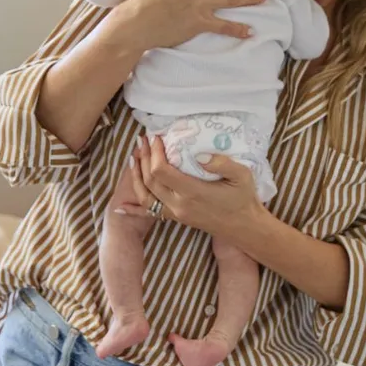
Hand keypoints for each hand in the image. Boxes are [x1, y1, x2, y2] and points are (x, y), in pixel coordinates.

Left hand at [119, 136, 264, 239]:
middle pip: (150, 180)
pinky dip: (133, 208)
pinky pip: (149, 213)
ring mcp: (176, 213)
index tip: (156, 138)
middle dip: (143, 158)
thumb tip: (199, 154)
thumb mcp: (242, 175)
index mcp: (193, 193)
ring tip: (134, 156)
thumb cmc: (244, 198)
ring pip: (145, 195)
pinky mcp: (176, 218)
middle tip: (143, 140)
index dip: (154, 153)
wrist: (245, 227)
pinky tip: (120, 206)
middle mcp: (179, 205)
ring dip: (136, 175)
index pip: (162, 171)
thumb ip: (222, 163)